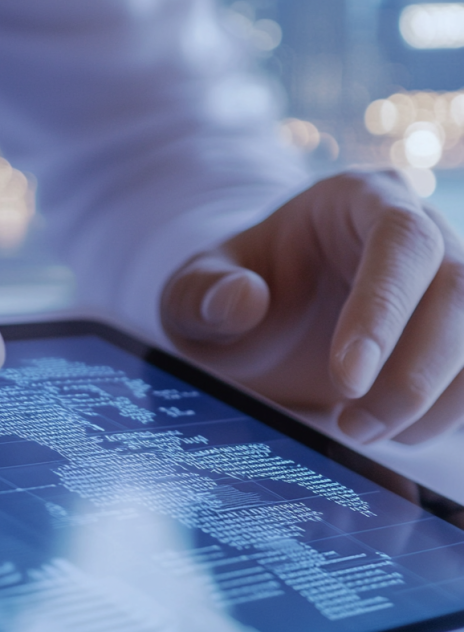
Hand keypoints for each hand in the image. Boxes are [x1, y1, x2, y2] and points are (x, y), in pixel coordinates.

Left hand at [161, 170, 463, 444]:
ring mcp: (446, 278)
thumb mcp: (193, 293)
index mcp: (355, 201)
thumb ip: (203, 293)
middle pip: (460, 290)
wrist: (263, 316)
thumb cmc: (232, 293)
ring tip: (364, 430)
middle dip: (413, 373)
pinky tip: (396, 430)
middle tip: (353, 427)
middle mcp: (417, 230)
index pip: (399, 241)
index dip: (383, 309)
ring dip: (436, 400)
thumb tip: (243, 299)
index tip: (346, 377)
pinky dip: (448, 411)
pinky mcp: (456, 330)